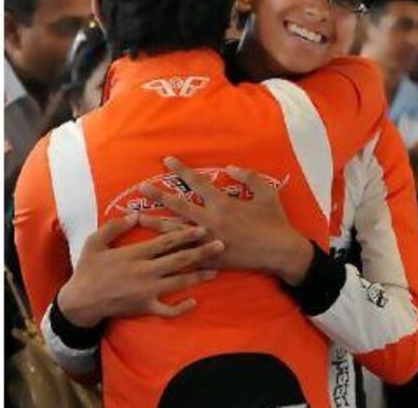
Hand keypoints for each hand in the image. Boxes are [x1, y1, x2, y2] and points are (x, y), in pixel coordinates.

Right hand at [57, 214, 222, 327]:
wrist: (80, 301)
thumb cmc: (88, 269)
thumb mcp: (95, 242)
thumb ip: (115, 227)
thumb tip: (135, 213)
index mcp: (135, 254)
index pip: (166, 241)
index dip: (186, 234)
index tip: (203, 227)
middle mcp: (145, 271)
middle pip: (179, 260)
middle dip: (201, 251)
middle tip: (221, 244)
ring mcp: (147, 291)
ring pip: (179, 282)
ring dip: (199, 276)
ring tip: (216, 270)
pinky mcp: (145, 307)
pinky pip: (167, 310)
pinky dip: (182, 307)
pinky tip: (194, 302)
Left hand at [140, 157, 313, 285]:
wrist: (280, 252)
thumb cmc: (274, 221)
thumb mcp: (267, 192)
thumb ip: (249, 177)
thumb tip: (231, 167)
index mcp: (223, 203)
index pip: (197, 182)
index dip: (181, 170)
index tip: (167, 160)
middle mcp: (211, 221)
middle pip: (178, 206)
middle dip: (158, 195)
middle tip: (141, 187)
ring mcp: (208, 240)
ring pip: (175, 230)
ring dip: (155, 222)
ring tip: (138, 217)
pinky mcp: (211, 257)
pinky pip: (186, 253)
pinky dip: (170, 251)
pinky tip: (155, 249)